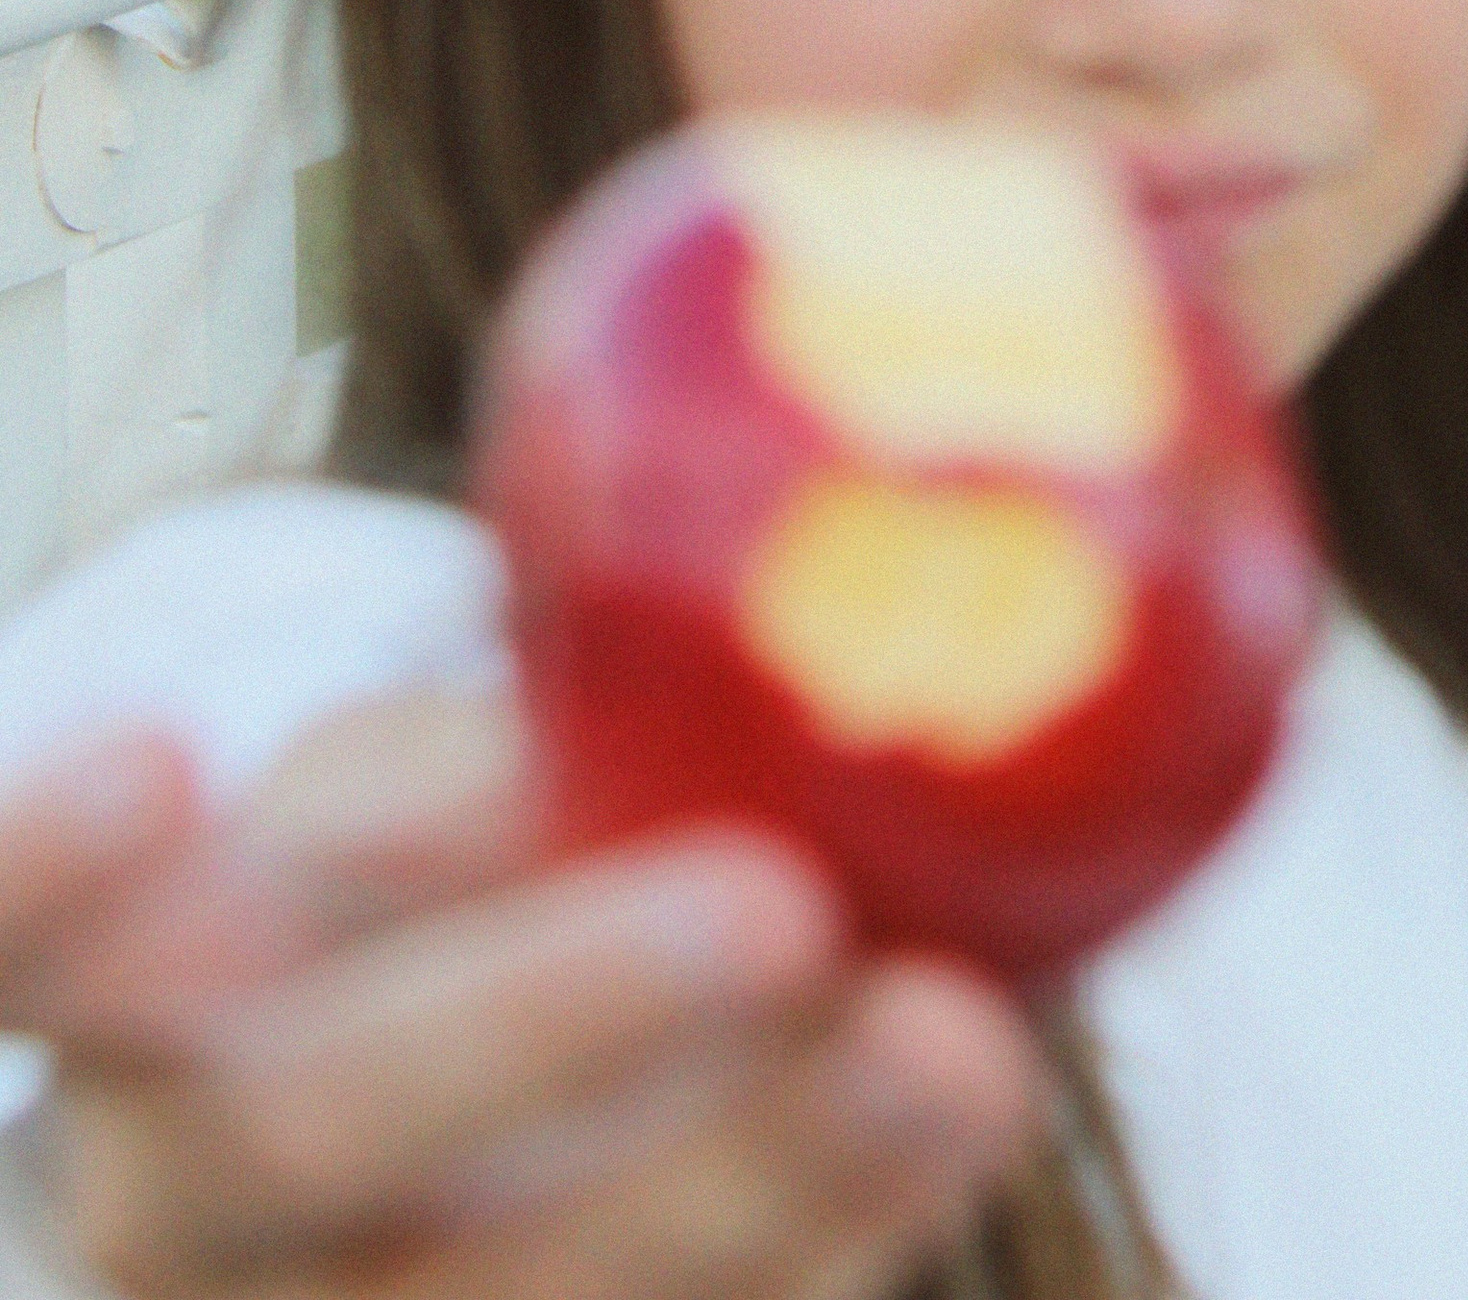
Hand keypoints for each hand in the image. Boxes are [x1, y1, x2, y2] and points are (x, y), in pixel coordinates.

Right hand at [5, 696, 1046, 1299]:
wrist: (461, 1078)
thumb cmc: (444, 861)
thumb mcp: (423, 777)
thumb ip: (487, 751)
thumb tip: (690, 644)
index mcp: (121, 987)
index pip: (9, 938)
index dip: (37, 870)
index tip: (159, 763)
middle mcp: (180, 1188)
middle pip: (307, 1120)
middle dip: (542, 1009)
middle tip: (771, 901)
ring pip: (517, 1299)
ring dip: (761, 1165)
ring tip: (953, 1032)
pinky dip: (837, 1232)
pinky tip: (961, 1098)